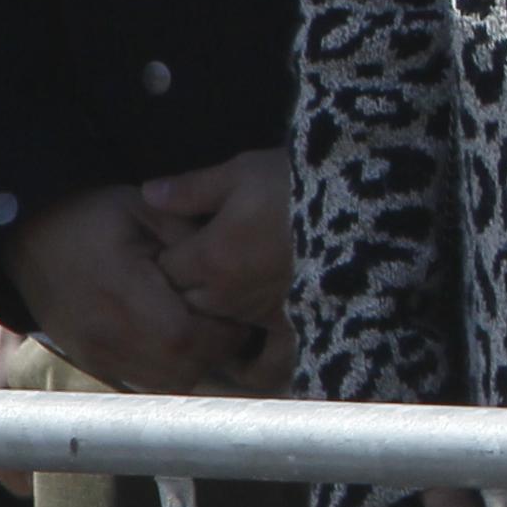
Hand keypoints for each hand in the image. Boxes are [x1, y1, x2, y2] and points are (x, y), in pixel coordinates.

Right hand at [4, 189, 234, 396]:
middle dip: (216, 350)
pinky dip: (170, 369)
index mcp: (119, 292)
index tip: (241, 309)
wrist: (31, 235)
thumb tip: (235, 260)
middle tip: (232, 321)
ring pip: (163, 382)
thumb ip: (190, 235)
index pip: (183, 337)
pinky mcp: (90, 360)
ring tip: (209, 330)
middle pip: (178, 369)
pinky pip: (142, 381)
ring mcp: (93, 352)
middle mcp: (103, 333)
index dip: (222, 331)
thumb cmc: (94, 215)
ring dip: (195, 363)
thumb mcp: (145, 207)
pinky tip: (181, 339)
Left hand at [139, 147, 292, 335]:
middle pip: (185, 298)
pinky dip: (248, 326)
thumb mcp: (242, 172)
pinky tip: (256, 315)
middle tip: (197, 260)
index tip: (175, 239)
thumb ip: (192, 189)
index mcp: (207, 257)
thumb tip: (147, 194)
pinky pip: (254, 334)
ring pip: (216, 316)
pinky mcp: (288, 319)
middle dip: (184, 282)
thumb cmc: (295, 187)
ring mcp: (256, 310)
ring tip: (227, 280)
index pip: (164, 267)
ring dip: (214, 301)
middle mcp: (224, 292)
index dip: (166, 253)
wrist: (359, 212)